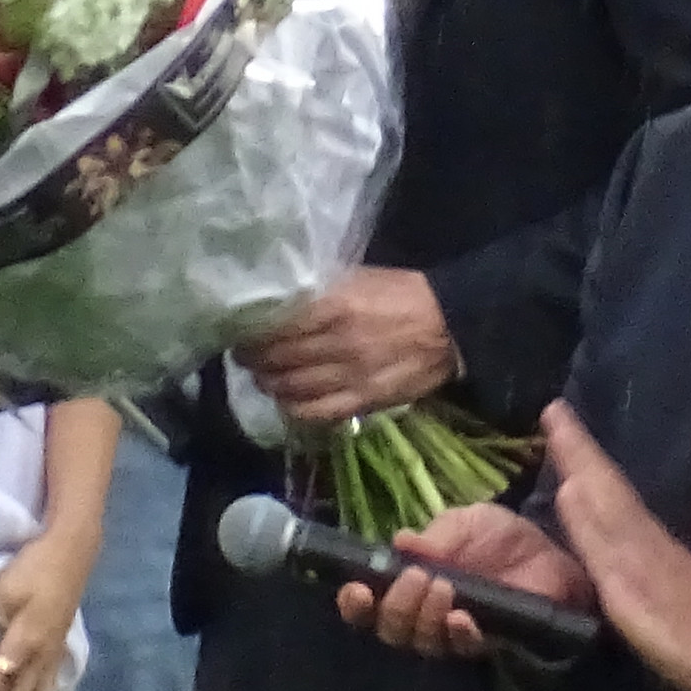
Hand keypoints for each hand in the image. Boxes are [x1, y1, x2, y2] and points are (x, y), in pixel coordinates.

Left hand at [234, 269, 458, 424]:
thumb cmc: (402, 294)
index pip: (274, 327)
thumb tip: (277, 300)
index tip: (240, 331)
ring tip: (263, 376)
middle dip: (253, 359)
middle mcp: (337, 343)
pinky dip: (293, 408)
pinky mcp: (363, 401)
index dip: (251, 333)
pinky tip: (287, 400)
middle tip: (245, 355)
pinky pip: (315, 412)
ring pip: (290, 388)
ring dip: (268, 383)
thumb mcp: (358, 277)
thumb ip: (318, 291)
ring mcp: (350, 376)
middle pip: (276, 359)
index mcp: (334, 306)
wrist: (449, 326)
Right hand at [339, 500, 594, 661]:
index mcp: (410, 583)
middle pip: (390, 630)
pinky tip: (462, 618)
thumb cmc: (502, 538)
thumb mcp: (469, 522)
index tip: (357, 589)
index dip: (355, 604)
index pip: (368, 605)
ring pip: (422, 643)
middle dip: (395, 607)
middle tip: (417, 578)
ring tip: (443, 586)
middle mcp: (424, 614)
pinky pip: (464, 649)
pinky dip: (459, 634)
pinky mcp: (488, 645)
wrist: (554, 552)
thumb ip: (438, 535)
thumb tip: (401, 542)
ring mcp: (454, 634)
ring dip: (425, 617)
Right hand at [535, 402, 690, 690]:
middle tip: (555, 412)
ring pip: (613, 493)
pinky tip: (596, 498)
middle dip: (579, 447)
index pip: (596, 478)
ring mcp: (651, 543)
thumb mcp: (623, 588)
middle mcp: (640, 527)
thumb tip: (570, 486)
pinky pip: (620, 511)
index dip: (574, 446)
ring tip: (568, 445)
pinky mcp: (657, 561)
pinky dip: (603, 494)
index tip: (553, 408)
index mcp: (628, 530)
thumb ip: (596, 539)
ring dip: (589, 466)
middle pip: (605, 479)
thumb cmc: (667, 628)